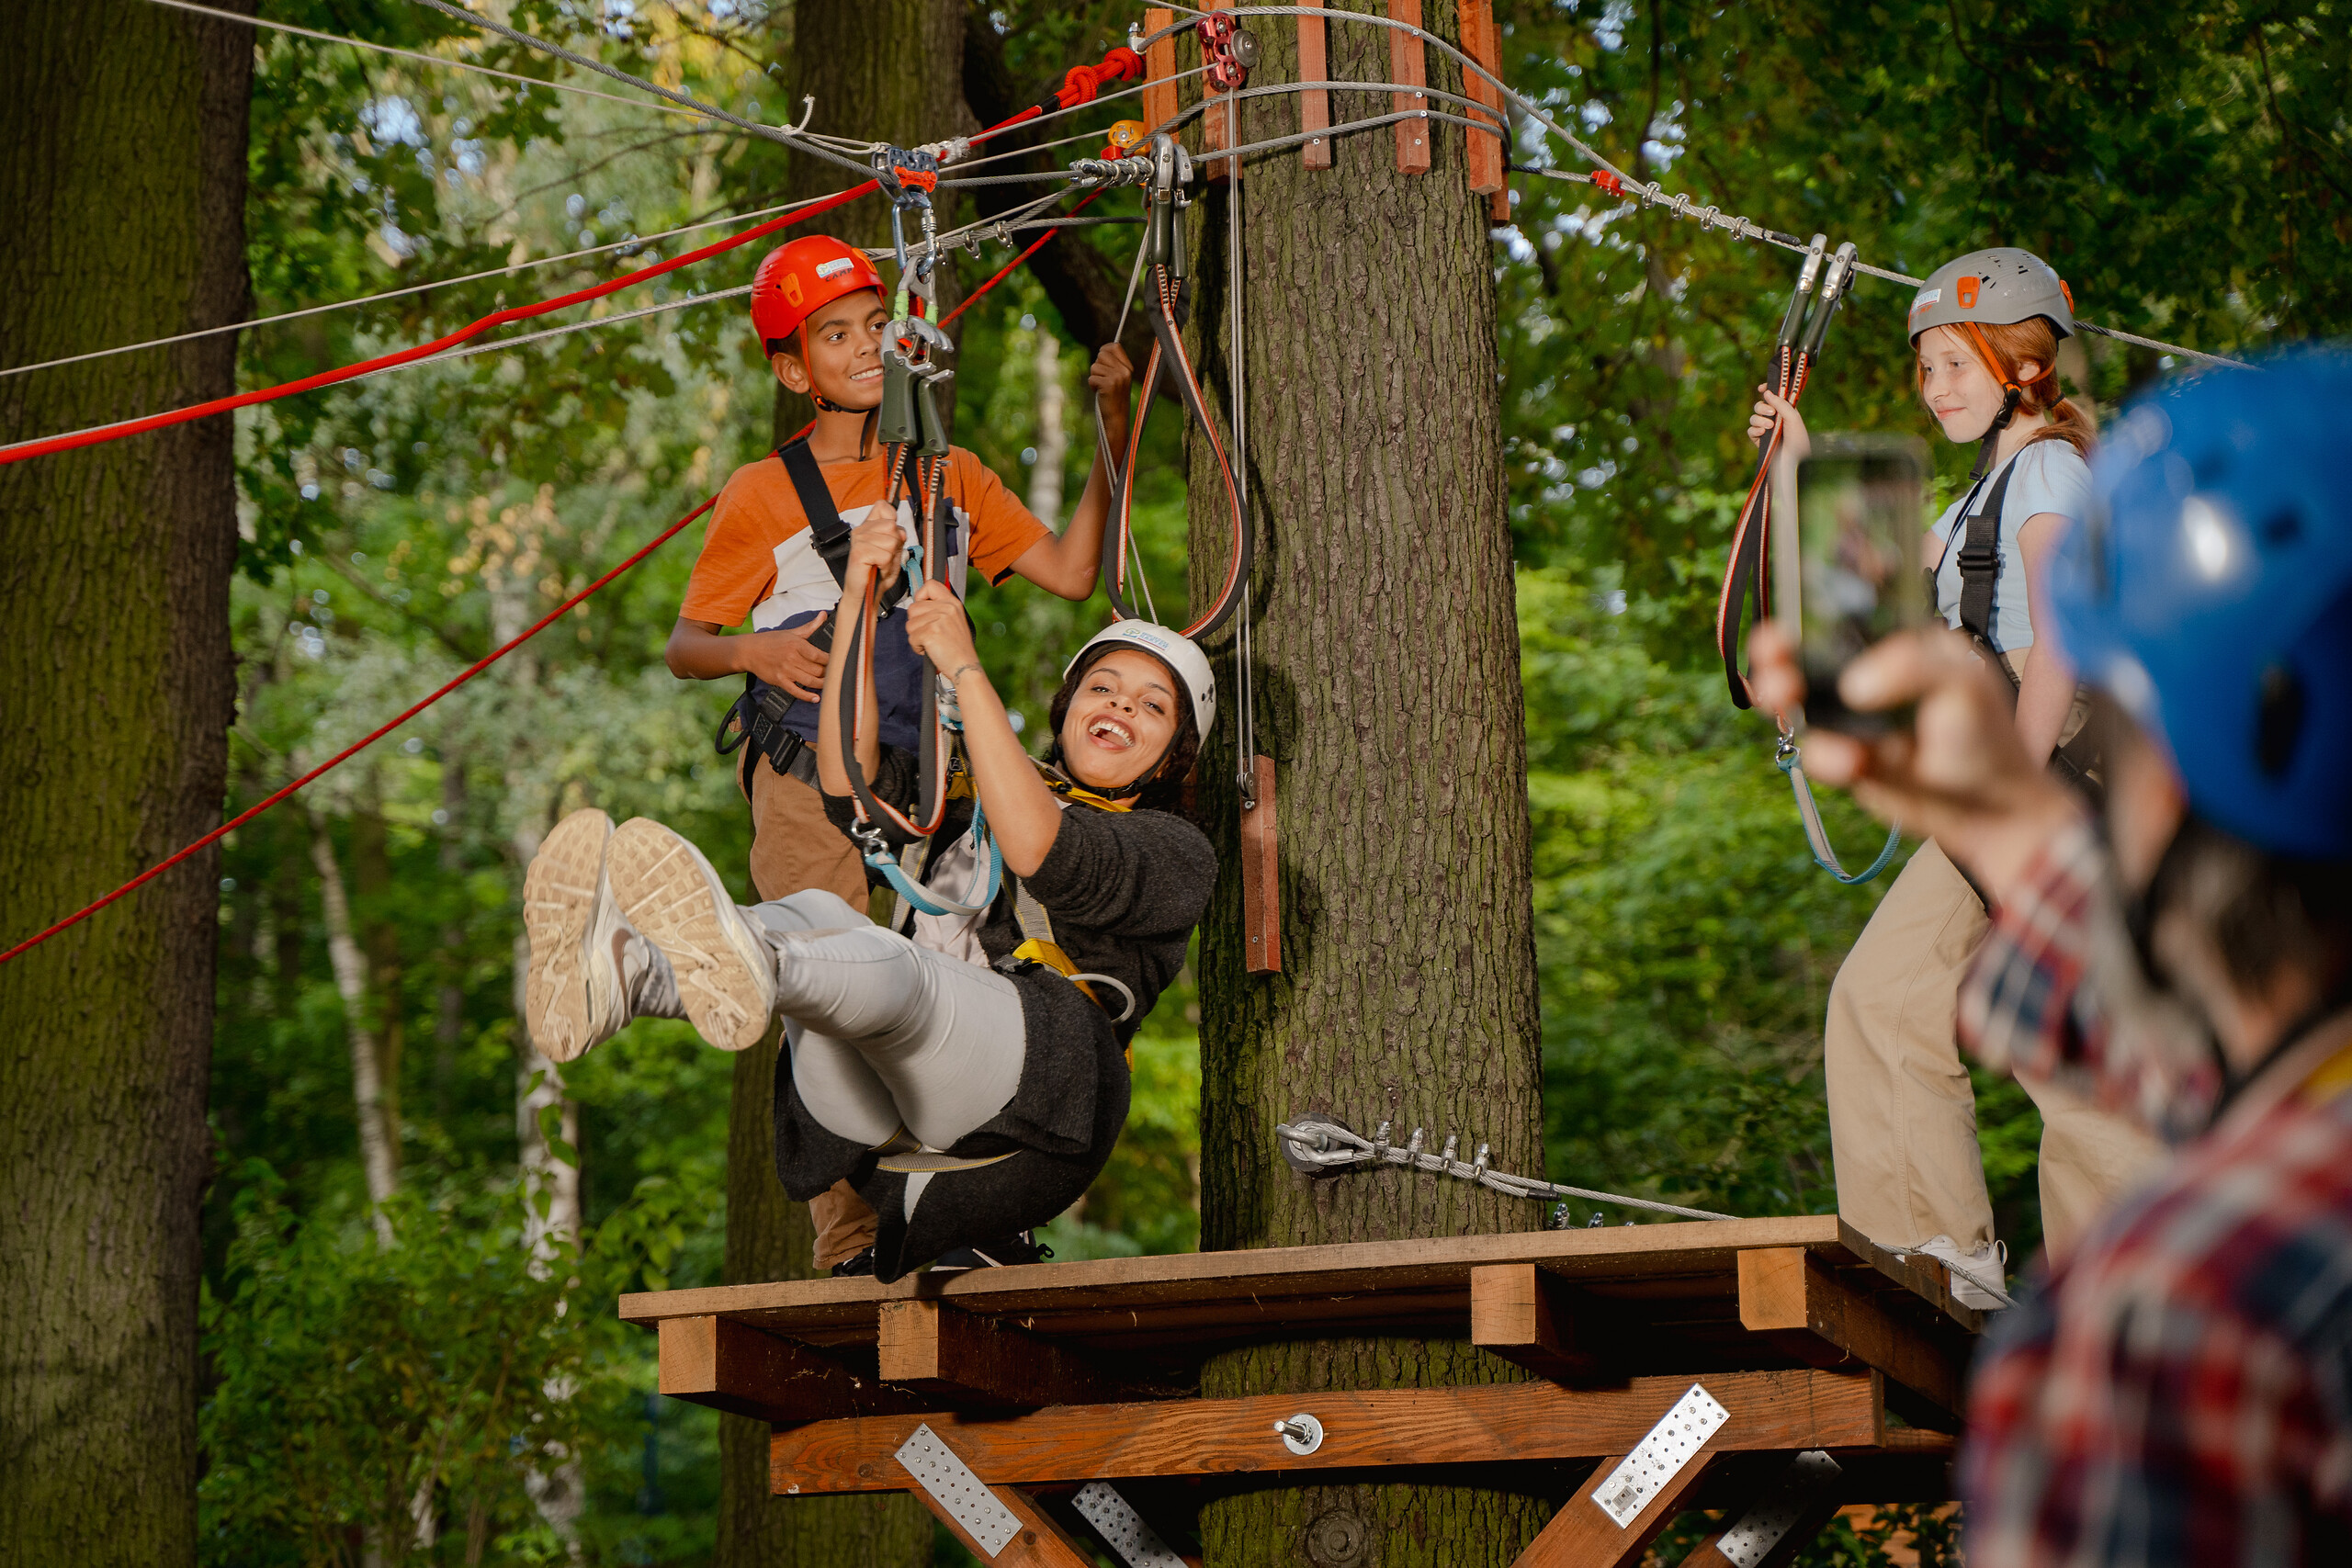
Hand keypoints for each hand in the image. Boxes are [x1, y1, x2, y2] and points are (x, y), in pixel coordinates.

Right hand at [736, 623, 828, 699]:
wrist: (748, 651)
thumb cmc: (771, 641)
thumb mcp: (791, 632)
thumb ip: (810, 627)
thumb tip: (824, 614)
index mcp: (796, 644)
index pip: (819, 655)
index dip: (831, 661)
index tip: (838, 662)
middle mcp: (791, 658)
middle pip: (817, 670)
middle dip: (828, 674)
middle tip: (836, 675)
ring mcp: (785, 671)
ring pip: (810, 681)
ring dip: (822, 685)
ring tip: (830, 685)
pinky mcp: (779, 681)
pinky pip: (796, 691)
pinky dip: (807, 696)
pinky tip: (816, 698)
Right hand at [846, 506, 905, 581]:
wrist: (866, 593)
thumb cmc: (877, 573)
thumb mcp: (893, 551)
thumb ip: (898, 537)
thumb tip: (900, 532)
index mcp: (868, 526)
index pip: (883, 506)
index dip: (893, 520)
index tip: (890, 536)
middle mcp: (861, 530)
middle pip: (892, 526)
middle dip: (895, 545)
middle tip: (885, 557)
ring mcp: (859, 540)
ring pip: (891, 542)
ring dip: (890, 558)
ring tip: (880, 564)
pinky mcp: (859, 552)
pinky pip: (885, 555)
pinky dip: (886, 566)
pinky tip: (877, 568)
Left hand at [902, 581, 979, 674]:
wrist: (965, 667)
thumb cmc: (958, 648)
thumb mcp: (954, 621)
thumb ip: (940, 608)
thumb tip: (919, 602)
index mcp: (953, 603)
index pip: (930, 585)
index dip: (921, 596)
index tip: (923, 609)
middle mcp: (947, 608)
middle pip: (913, 608)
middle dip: (916, 624)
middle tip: (930, 634)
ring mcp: (939, 620)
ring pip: (910, 624)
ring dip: (916, 637)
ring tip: (932, 643)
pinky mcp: (930, 633)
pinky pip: (911, 638)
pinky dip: (917, 647)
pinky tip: (930, 650)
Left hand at [1088, 343, 1134, 443]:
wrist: (1116, 419)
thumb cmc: (1113, 399)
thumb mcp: (1117, 379)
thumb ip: (1112, 365)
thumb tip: (1102, 351)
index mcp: (1128, 368)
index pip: (1115, 346)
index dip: (1104, 350)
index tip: (1101, 361)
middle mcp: (1125, 371)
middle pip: (1102, 354)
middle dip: (1097, 367)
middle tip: (1102, 380)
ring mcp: (1118, 377)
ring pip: (1094, 366)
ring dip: (1094, 377)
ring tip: (1101, 388)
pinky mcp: (1109, 385)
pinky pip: (1091, 378)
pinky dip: (1092, 386)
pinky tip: (1099, 393)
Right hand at [1747, 620, 2081, 900]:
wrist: (1990, 815)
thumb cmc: (1989, 741)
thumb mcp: (1963, 686)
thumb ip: (1911, 668)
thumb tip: (1851, 685)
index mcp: (1902, 642)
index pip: (1849, 608)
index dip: (1815, 600)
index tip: (1796, 599)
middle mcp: (1871, 673)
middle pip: (1806, 651)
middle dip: (1778, 650)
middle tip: (1772, 656)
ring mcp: (1853, 716)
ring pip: (1798, 699)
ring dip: (1781, 696)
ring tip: (1783, 698)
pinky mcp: (1844, 755)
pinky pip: (1815, 749)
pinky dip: (1824, 755)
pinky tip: (1851, 764)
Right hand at [1748, 384, 1809, 459]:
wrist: (1794, 459)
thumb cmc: (1798, 438)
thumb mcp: (1792, 417)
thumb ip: (1780, 403)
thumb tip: (1766, 391)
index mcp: (1784, 411)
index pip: (1773, 397)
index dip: (1766, 391)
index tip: (1761, 388)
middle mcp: (1774, 419)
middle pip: (1759, 405)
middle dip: (1763, 407)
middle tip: (1772, 413)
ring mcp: (1765, 430)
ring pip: (1753, 417)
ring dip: (1760, 419)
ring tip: (1770, 426)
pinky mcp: (1759, 440)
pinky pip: (1750, 430)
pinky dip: (1755, 430)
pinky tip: (1763, 433)